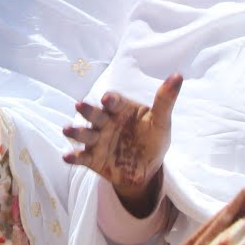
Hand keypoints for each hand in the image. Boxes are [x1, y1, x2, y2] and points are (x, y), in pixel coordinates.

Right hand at [63, 74, 181, 217]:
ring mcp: (98, 140)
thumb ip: (165, 100)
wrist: (146, 170)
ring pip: (85, 134)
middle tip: (80, 105)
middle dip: (88, 110)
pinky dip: (73, 157)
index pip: (113, 101)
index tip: (108, 100)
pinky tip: (66, 157)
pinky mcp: (93, 158)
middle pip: (95, 114)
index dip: (110, 100)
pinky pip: (81, 157)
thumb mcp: (160, 122)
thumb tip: (178, 75)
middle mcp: (106, 122)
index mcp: (121, 110)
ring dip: (76, 131)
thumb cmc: (152, 140)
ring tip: (66, 130)